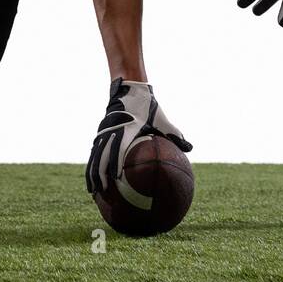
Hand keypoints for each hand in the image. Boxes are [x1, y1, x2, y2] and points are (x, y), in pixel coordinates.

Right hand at [86, 77, 191, 194]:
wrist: (129, 88)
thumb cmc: (147, 105)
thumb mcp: (161, 118)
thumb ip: (174, 133)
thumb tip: (190, 148)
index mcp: (127, 129)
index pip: (118, 148)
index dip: (116, 163)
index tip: (116, 178)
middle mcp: (112, 131)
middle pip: (102, 156)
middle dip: (100, 175)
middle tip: (103, 193)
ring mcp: (104, 132)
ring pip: (95, 156)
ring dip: (92, 174)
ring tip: (93, 192)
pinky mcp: (101, 133)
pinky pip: (95, 152)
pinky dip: (92, 166)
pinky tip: (92, 179)